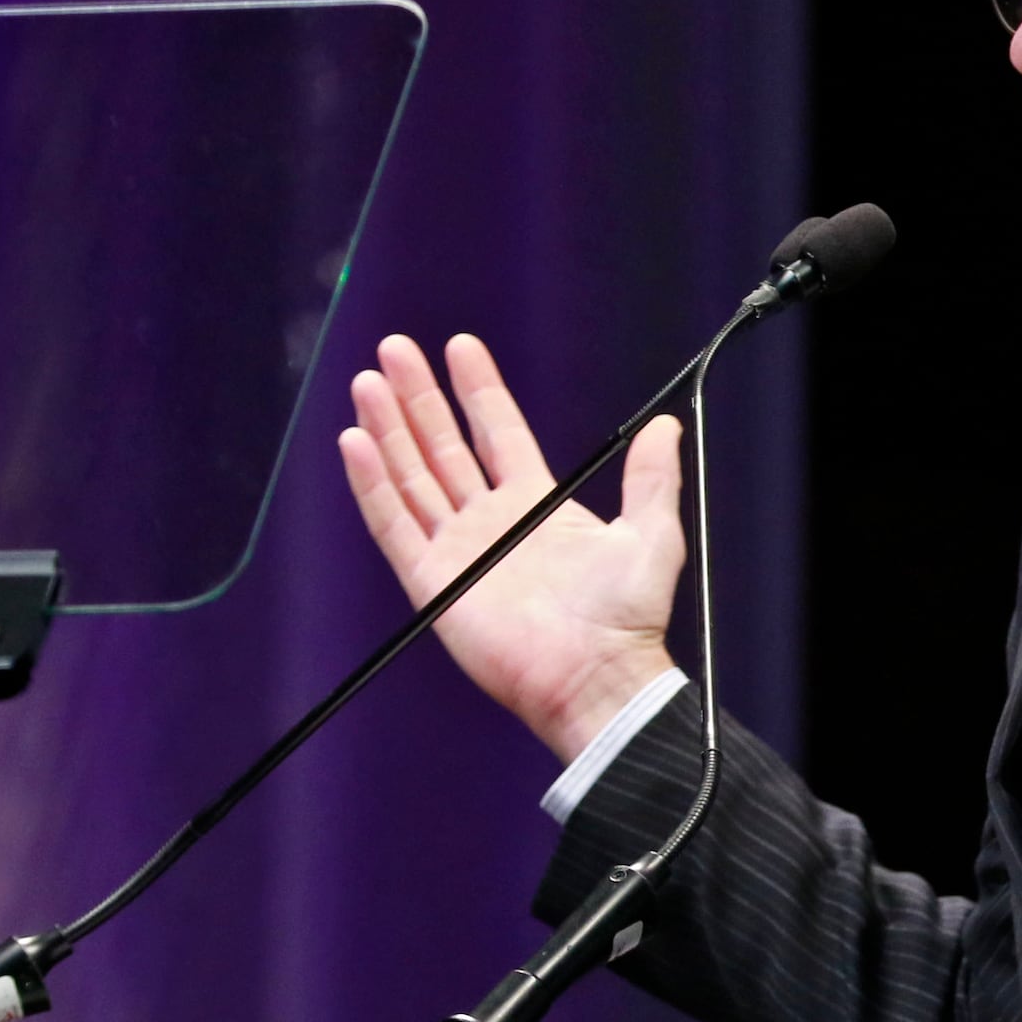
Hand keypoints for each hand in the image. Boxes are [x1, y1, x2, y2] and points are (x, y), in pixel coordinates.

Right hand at [338, 332, 684, 760]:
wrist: (597, 675)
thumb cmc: (627, 616)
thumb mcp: (651, 534)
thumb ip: (651, 478)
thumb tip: (665, 426)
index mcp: (538, 506)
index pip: (499, 432)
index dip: (479, 389)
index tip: (460, 346)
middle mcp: (492, 523)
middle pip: (444, 446)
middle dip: (418, 397)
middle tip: (394, 350)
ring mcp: (458, 550)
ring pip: (413, 476)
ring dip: (389, 429)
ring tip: (367, 383)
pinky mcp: (434, 582)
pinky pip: (394, 525)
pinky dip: (373, 485)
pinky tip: (356, 443)